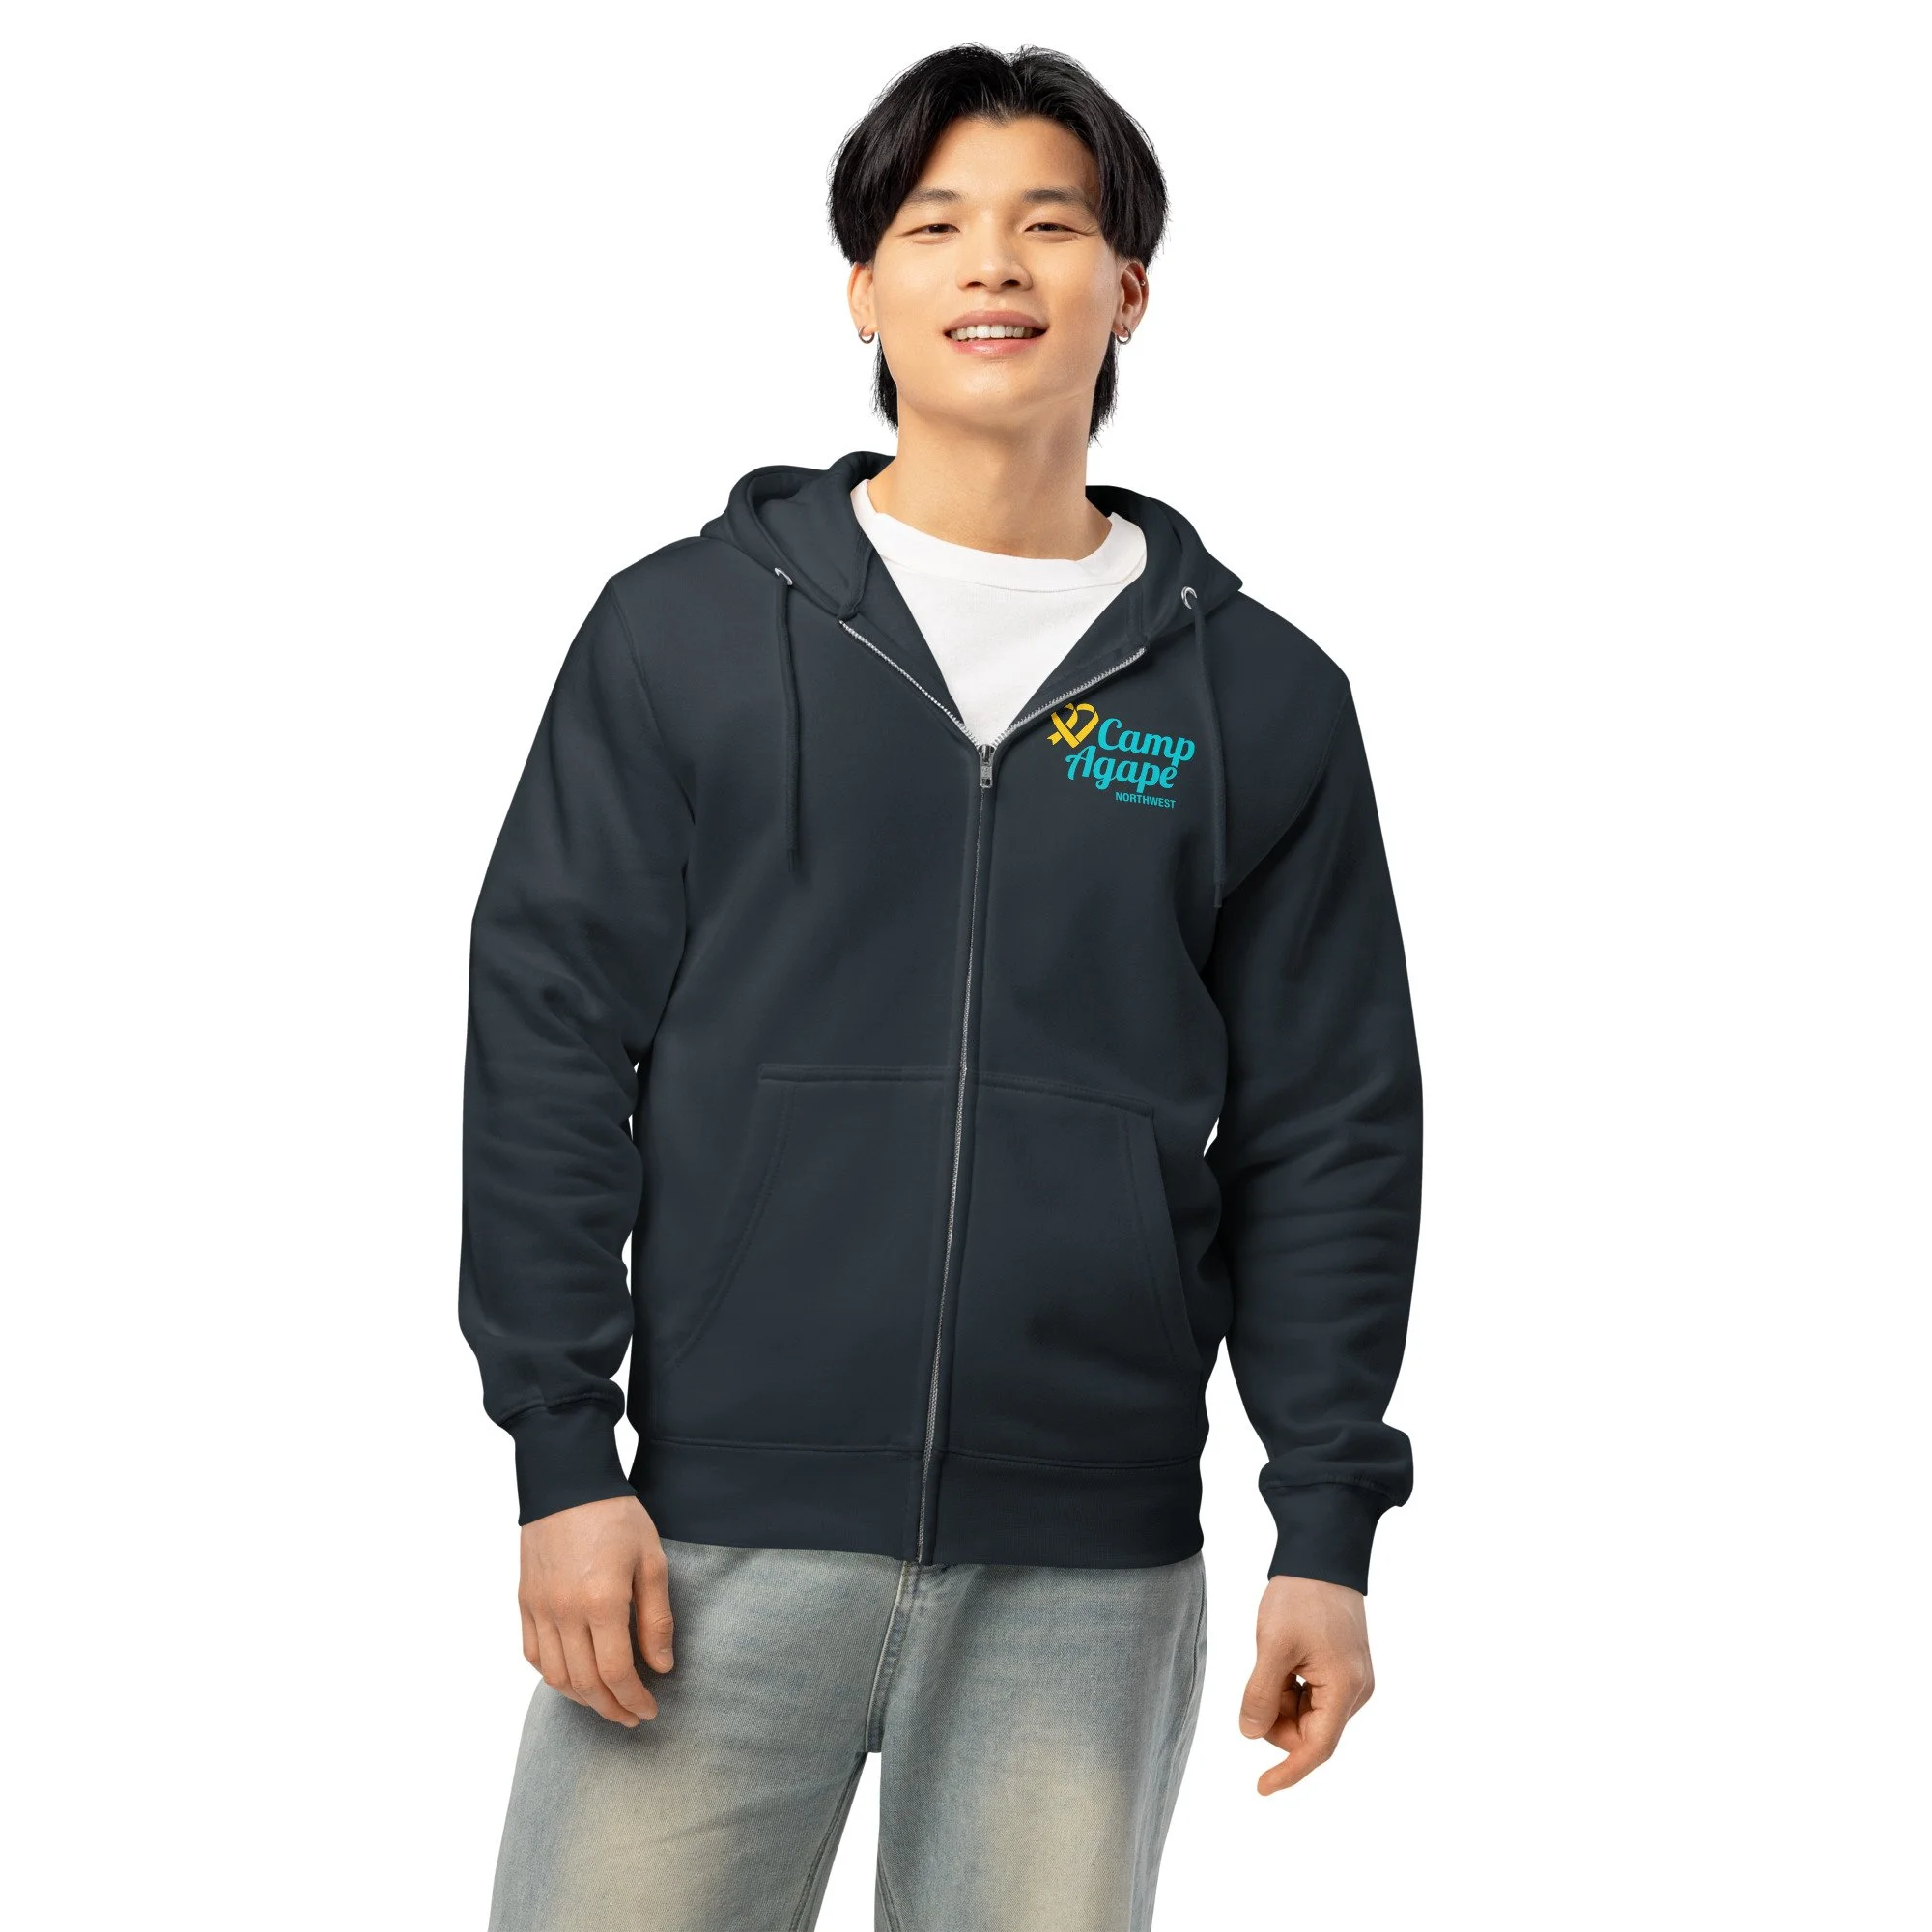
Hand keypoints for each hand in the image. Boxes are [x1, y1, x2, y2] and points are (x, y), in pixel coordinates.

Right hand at [518, 1494, 674, 1726]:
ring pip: (555, 1676)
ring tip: (606, 1702)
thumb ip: (657, 1618)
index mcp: (601, 1602)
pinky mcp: (524, 1600)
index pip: (616, 1673)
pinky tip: (573, 1677)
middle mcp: (565, 1612)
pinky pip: (533, 1654)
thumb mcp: (651, 1560)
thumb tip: (661, 1666)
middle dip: (611, 1708)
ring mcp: (540, 1608)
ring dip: (581, 1699)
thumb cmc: (616, 1516)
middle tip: (632, 1717)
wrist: (567, 1481)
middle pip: (584, 1683)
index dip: (634, 1699)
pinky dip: (553, 1676)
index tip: (649, 1710)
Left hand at [1239, 1574, 1374, 1794]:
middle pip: (1308, 1732)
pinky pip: (1312, 1696)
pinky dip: (1290, 1686)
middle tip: (1262, 1674)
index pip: (1316, 1748)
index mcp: (1345, 1690)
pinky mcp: (1344, 1669)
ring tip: (1275, 1656)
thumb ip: (1261, 1694)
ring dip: (1282, 1698)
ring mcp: (1352, 1681)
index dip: (1288, 1771)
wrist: (1323, 1555)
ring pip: (1307, 1714)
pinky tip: (1285, 1656)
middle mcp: (1356, 1692)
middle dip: (1277, 1715)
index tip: (1261, 1787)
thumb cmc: (1302, 1597)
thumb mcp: (1273, 1646)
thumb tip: (1250, 1735)